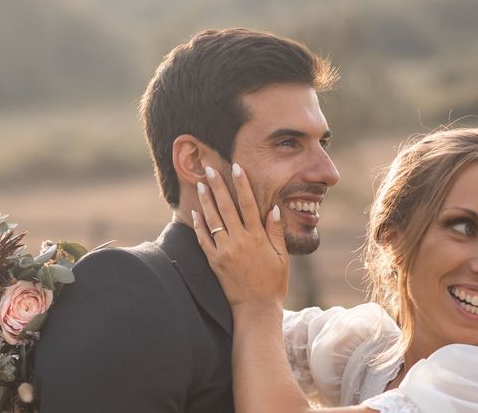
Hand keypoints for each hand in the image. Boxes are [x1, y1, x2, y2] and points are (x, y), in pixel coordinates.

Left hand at [193, 164, 288, 309]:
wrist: (255, 309)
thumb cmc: (273, 283)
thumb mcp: (282, 257)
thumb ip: (276, 232)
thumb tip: (274, 209)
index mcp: (257, 238)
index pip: (248, 204)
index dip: (242, 184)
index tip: (237, 167)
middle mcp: (239, 241)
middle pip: (227, 207)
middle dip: (218, 185)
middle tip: (210, 167)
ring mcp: (224, 251)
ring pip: (213, 220)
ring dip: (206, 200)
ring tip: (201, 183)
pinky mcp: (214, 261)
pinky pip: (204, 240)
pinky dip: (199, 225)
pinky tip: (196, 212)